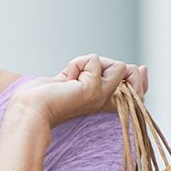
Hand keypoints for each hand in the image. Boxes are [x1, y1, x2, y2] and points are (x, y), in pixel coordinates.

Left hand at [9, 54, 148, 130]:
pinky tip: (66, 78)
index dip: (140, 78)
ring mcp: (101, 97)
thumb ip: (97, 72)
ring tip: (72, 77)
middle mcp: (105, 102)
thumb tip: (129, 66)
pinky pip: (94, 60)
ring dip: (91, 63)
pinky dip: (77, 63)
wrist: (29, 110)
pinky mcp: (92, 90)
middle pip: (131, 74)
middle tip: (82, 75)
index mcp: (102, 102)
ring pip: (117, 65)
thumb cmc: (46, 97)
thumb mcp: (77, 80)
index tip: (140, 69)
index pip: (135, 90)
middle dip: (111, 64)